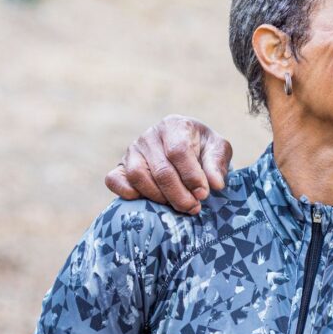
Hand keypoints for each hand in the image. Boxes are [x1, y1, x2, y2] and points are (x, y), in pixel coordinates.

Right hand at [105, 115, 232, 214]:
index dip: (191, 176)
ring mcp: (132, 150)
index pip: (178, 151)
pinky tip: (148, 201)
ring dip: (159, 197)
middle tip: (194, 208)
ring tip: (177, 206)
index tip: (203, 194)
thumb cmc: (203, 149)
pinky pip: (114, 180)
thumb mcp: (218, 150)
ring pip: (138, 176)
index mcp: (175, 125)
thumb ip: (217, 164)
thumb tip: (215, 184)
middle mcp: (150, 136)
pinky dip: (127, 193)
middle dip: (179, 194)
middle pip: (161, 170)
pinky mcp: (120, 166)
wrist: (187, 149)